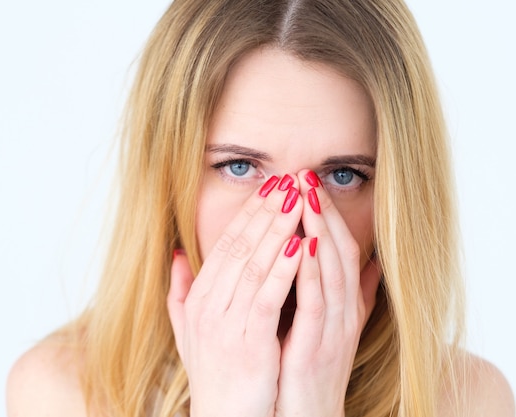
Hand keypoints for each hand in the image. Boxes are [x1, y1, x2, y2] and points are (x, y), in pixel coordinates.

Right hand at [167, 175, 303, 416]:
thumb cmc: (215, 375)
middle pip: (238, 247)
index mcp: (200, 300)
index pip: (225, 244)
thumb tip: (177, 255)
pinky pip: (268, 297)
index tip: (270, 187)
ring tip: (298, 200)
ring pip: (253, 265)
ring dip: (277, 230)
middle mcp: (208, 306)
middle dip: (265, 210)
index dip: (249, 213)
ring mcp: (226, 324)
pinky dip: (284, 268)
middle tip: (288, 180)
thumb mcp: (189, 331)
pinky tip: (301, 244)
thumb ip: (181, 292)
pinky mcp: (249, 343)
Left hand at [274, 169, 380, 416]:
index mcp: (340, 302)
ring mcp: (333, 328)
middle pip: (337, 250)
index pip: (336, 247)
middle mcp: (342, 310)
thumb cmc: (308, 367)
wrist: (304, 415)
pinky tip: (302, 244)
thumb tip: (356, 258)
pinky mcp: (317, 347)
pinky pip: (316, 303)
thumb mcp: (327, 326)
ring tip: (304, 197)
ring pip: (330, 270)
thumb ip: (342, 293)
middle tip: (305, 176)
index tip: (306, 181)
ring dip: (318, 230)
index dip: (325, 213)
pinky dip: (310, 272)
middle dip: (322, 211)